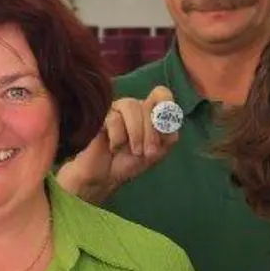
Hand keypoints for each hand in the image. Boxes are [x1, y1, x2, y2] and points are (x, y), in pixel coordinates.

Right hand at [56, 85, 181, 202]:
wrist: (106, 177)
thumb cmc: (130, 163)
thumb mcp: (157, 152)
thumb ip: (168, 135)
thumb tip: (168, 120)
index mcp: (150, 112)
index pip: (161, 94)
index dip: (165, 104)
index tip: (163, 124)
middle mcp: (134, 107)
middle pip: (148, 105)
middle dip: (150, 133)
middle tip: (148, 153)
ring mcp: (117, 109)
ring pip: (132, 107)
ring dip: (136, 134)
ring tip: (134, 151)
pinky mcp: (101, 116)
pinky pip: (115, 119)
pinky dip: (118, 138)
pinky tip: (113, 147)